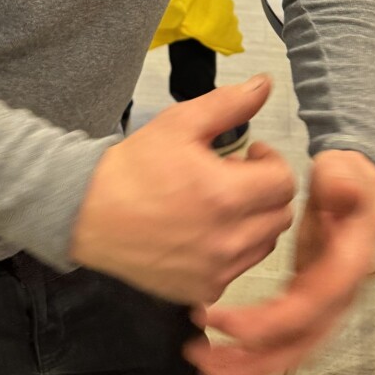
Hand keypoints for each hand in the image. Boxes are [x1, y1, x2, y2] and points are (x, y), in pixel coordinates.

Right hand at [70, 76, 295, 303]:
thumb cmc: (135, 166)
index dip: (270, 161)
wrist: (90, 212)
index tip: (248, 154)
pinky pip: (239, 268)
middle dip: (265, 190)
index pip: (284, 182)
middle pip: (280, 215)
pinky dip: (232, 249)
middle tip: (235, 176)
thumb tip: (265, 84)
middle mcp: (227, 239)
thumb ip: (228, 104)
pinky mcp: (202, 289)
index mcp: (225, 194)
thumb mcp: (180, 123)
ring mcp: (216, 270)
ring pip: (264, 244)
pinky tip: (204, 230)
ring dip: (254, 220)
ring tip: (221, 203)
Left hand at [186, 149, 374, 374]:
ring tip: (203, 363)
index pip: (310, 308)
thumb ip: (341, 182)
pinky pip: (278, 338)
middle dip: (251, 358)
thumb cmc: (345, 180)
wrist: (353, 187)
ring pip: (286, 350)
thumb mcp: (343, 173)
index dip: (272, 323)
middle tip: (206, 358)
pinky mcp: (303, 305)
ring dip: (246, 364)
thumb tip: (341, 190)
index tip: (231, 325)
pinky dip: (249, 352)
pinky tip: (218, 353)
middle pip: (297, 344)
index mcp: (345, 269)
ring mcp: (320, 305)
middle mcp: (335, 297)